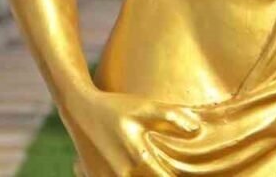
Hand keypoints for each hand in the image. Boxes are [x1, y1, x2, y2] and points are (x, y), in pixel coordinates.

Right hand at [59, 86, 197, 176]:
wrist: (79, 108)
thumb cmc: (115, 106)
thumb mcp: (143, 106)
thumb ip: (171, 116)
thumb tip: (196, 129)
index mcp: (139, 159)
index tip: (181, 173)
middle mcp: (123, 174)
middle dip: (160, 175)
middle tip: (162, 167)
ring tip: (147, 167)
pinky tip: (131, 169)